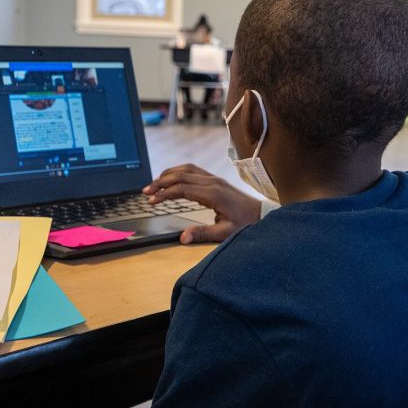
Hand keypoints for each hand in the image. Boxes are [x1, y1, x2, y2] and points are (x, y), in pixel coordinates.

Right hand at [143, 164, 260, 244]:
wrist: (261, 214)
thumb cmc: (245, 224)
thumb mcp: (225, 233)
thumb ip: (202, 234)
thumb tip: (182, 238)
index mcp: (213, 194)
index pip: (182, 188)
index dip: (165, 194)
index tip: (152, 201)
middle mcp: (212, 182)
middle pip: (180, 175)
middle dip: (161, 182)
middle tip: (146, 192)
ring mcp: (213, 178)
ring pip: (186, 169)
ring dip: (168, 174)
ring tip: (153, 184)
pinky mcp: (214, 179)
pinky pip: (192, 169)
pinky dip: (177, 172)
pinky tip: (169, 179)